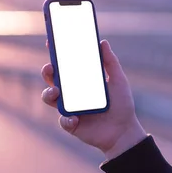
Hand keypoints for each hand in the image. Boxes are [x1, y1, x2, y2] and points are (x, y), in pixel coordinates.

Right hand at [41, 40, 146, 159]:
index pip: (65, 65)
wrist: (124, 130)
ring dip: (49, 93)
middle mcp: (72, 93)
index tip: (51, 42)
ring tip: (56, 92)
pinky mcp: (71, 124)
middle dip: (47, 72)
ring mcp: (70, 108)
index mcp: (81, 80)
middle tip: (50, 68)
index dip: (56, 54)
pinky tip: (75, 119)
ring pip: (50, 98)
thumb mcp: (118, 80)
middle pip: (52, 79)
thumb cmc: (122, 104)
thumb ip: (111, 62)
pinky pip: (63, 120)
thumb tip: (103, 42)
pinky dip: (67, 119)